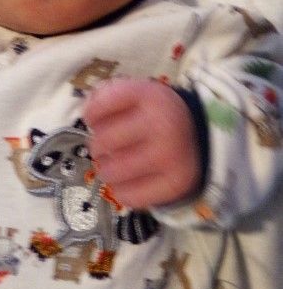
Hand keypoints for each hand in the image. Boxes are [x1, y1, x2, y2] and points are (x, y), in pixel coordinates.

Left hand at [83, 78, 201, 208]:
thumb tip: (88, 110)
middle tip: (109, 146)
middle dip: (98, 146)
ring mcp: (170, 156)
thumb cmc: (155, 113)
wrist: (199, 135)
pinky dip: (122, 190)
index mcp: (150, 95)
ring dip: (107, 170)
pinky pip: (126, 196)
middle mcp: (162, 123)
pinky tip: (130, 180)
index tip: (98, 120)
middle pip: (100, 143)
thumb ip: (105, 94)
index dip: (91, 116)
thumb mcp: (136, 92)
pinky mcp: (174, 184)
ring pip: (109, 173)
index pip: (96, 109)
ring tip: (118, 163)